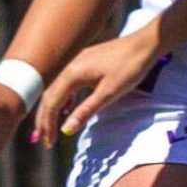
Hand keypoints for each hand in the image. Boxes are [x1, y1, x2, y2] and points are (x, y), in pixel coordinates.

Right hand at [32, 25, 158, 143]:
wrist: (145, 43)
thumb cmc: (129, 67)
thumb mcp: (108, 93)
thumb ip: (85, 111)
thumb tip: (66, 130)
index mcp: (72, 74)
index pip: (52, 103)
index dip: (48, 124)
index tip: (48, 143)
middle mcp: (70, 66)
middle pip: (49, 96)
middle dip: (44, 119)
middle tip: (41, 140)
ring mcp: (77, 63)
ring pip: (57, 90)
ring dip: (52, 110)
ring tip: (49, 128)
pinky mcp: (85, 62)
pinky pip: (67, 83)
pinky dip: (63, 99)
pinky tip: (67, 108)